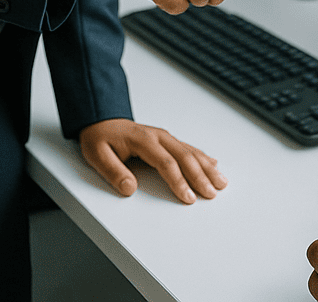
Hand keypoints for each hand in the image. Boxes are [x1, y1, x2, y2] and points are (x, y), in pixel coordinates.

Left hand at [78, 118, 227, 203]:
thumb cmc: (100, 137)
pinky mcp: (166, 140)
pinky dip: (202, 157)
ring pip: (190, 152)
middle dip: (201, 176)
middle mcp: (158, 137)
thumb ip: (113, 171)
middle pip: (184, 157)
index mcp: (143, 140)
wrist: (101, 119)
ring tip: (221, 181)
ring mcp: (164, 137)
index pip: (166, 163)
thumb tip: (129, 188)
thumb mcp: (97, 154)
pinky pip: (188, 148)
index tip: (188, 197)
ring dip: (207, 167)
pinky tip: (212, 163)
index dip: (178, 181)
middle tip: (212, 193)